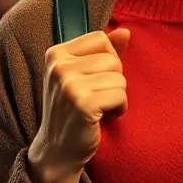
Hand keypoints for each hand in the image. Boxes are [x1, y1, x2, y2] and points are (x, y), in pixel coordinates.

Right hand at [28, 28, 129, 182]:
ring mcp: (69, 85)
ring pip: (119, 77)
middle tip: (97, 98)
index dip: (108, 59)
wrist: (57, 151)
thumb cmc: (73, 110)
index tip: (95, 80)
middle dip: (114, 80)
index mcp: (56, 54)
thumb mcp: (82, 77)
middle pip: (112, 58)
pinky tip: (105, 118)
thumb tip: (125, 31)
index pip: (100, 39)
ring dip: (117, 96)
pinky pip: (120, 95)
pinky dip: (119, 108)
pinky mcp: (83, 104)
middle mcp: (59, 66)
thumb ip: (104, 52)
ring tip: (100, 108)